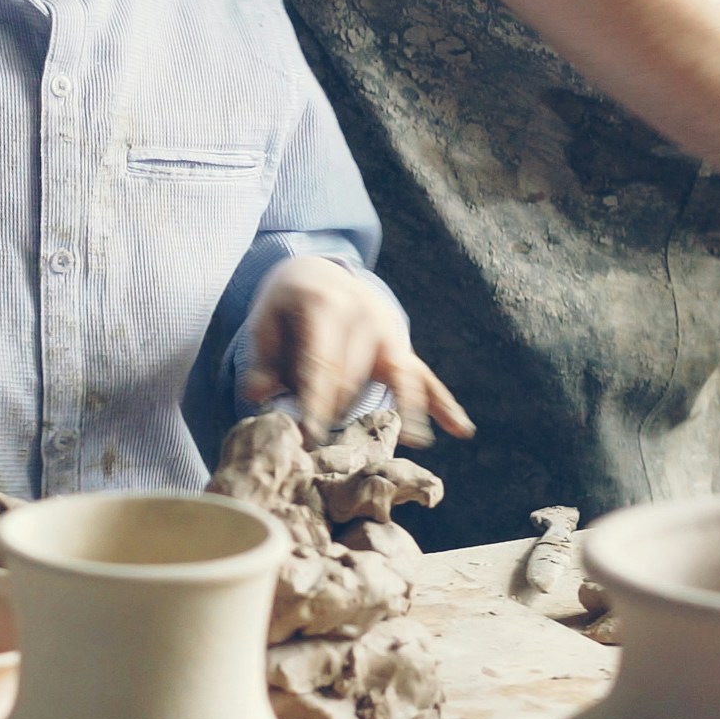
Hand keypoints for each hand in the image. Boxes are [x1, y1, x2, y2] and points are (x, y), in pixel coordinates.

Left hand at [240, 256, 474, 445]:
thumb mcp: (266, 321)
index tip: (310, 434)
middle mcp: (364, 314)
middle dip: (337, 411)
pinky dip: (442, 404)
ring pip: (395, 377)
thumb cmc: (288, 306)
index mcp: (325, 305)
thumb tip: (258, 396)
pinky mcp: (401, 346)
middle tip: (319, 445)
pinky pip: (423, 377)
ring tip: (411, 440)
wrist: (319, 273)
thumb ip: (263, 360)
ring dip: (401, 410)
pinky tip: (461, 429)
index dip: (315, 399)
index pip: (322, 360)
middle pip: (356, 375)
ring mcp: (389, 329)